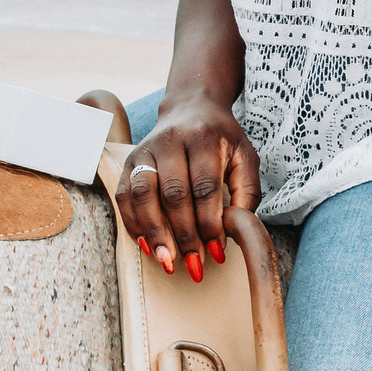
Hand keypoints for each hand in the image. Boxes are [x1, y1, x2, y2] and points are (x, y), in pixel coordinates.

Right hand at [116, 96, 260, 281]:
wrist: (192, 108)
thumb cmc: (222, 139)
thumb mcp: (245, 157)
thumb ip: (247, 191)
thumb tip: (237, 229)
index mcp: (204, 138)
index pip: (205, 187)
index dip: (210, 223)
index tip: (217, 251)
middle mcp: (171, 141)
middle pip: (174, 194)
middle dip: (184, 234)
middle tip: (194, 263)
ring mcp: (146, 150)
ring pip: (143, 195)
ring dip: (154, 232)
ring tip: (167, 260)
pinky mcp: (129, 160)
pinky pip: (124, 195)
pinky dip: (133, 223)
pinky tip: (147, 244)